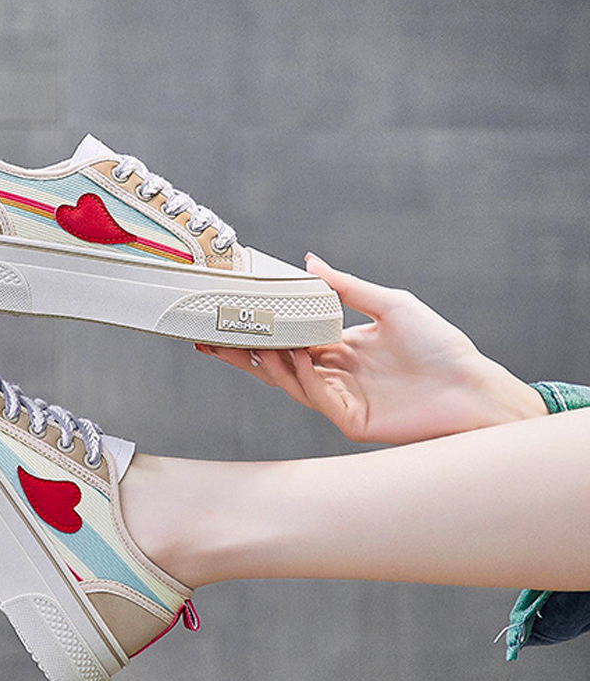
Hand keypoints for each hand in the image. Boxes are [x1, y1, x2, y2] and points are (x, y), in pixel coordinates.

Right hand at [197, 254, 546, 443]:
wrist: (472, 386)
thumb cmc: (439, 345)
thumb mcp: (390, 304)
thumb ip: (345, 287)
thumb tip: (309, 260)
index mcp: (338, 348)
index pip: (287, 337)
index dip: (258, 327)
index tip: (228, 312)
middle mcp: (332, 373)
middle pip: (275, 363)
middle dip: (242, 352)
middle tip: (209, 337)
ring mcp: (338, 399)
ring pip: (288, 381)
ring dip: (268, 360)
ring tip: (249, 339)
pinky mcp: (349, 419)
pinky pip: (315, 396)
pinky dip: (301, 375)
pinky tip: (294, 354)